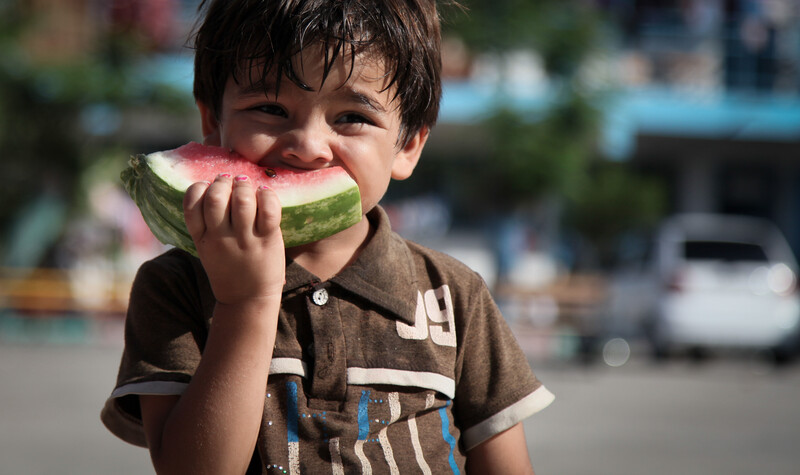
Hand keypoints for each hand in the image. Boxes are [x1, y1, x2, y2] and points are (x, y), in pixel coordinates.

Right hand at [183, 174, 284, 304]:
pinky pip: (269, 210)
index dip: (199, 188)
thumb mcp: (206, 249)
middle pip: (216, 198)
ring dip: (244, 186)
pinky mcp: (268, 240)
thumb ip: (206, 224)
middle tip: (230, 181)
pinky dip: (267, 195)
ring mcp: (245, 240)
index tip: (209, 187)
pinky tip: (264, 194)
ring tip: (246, 186)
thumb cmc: (229, 269)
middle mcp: (221, 238)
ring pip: (242, 201)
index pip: (191, 204)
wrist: (247, 300)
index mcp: (202, 239)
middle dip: (223, 182)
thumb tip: (214, 187)